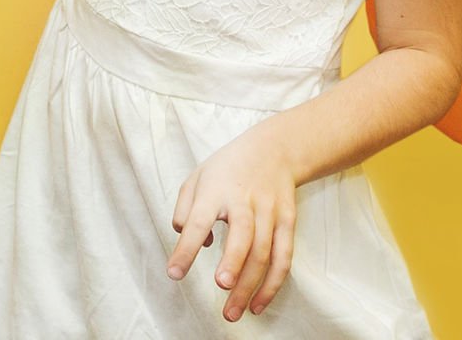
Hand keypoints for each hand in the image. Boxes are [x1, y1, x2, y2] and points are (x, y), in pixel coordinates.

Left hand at [166, 127, 298, 321]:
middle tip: (221, 287)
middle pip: (242, 236)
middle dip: (233, 262)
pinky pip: (283, 258)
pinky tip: (258, 305)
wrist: (274, 150)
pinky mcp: (287, 222)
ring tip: (233, 312)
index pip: (197, 221)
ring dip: (250, 285)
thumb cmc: (227, 168)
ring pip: (264, 252)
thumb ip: (184, 210)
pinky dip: (272, 284)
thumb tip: (195, 243)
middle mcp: (243, 201)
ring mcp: (269, 212)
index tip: (174, 273)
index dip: (186, 248)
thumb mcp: (196, 178)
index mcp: (214, 190)